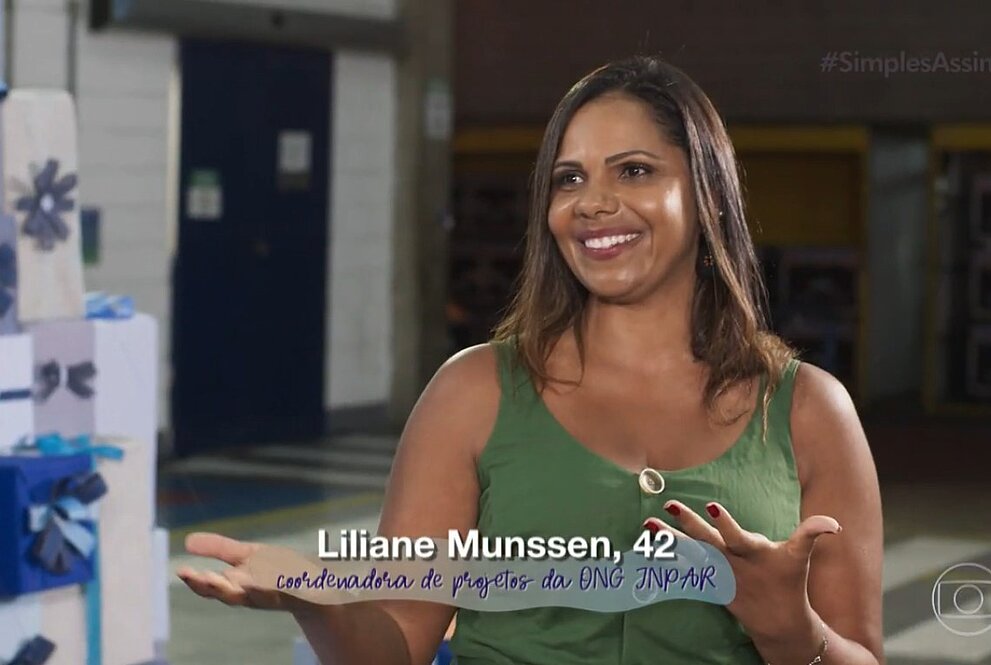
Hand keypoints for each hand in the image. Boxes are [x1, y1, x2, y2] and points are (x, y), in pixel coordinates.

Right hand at [177, 532, 308, 612]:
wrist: (309, 584)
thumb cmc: (274, 569)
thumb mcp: (245, 555)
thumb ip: (218, 549)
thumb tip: (187, 540)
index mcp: (235, 586)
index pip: (211, 587)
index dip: (197, 581)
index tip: (182, 571)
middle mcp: (249, 594)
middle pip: (228, 594)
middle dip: (214, 587)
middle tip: (200, 577)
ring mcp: (270, 594)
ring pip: (253, 595)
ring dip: (241, 588)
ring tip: (230, 578)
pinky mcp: (290, 590)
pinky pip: (280, 590)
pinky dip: (271, 586)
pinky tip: (261, 578)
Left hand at [644, 500, 839, 641]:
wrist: (779, 623)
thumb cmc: (788, 582)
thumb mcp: (800, 558)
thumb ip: (810, 535)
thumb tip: (834, 524)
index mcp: (753, 554)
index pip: (737, 536)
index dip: (725, 522)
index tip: (710, 505)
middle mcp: (732, 563)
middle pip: (706, 541)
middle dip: (687, 524)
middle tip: (669, 505)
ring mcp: (717, 573)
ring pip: (689, 554)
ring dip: (668, 540)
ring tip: (647, 524)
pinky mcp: (708, 582)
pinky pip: (683, 569)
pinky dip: (666, 560)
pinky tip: (646, 549)